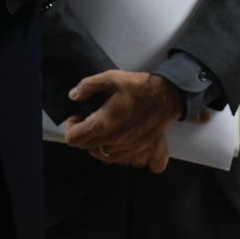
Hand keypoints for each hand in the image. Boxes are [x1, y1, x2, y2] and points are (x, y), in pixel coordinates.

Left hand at [61, 70, 182, 172]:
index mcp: (104, 124)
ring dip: (99, 144)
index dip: (71, 127)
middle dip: (84, 134)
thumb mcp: (112, 78)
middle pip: (86, 148)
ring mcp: (128, 149)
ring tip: (105, 128)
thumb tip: (73, 95)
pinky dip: (117, 153)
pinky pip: (123, 160)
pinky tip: (120, 139)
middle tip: (90, 118)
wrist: (168, 96)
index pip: (74, 139)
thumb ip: (89, 85)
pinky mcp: (140, 151)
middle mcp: (114, 141)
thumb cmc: (140, 87)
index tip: (78, 116)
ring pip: (103, 156)